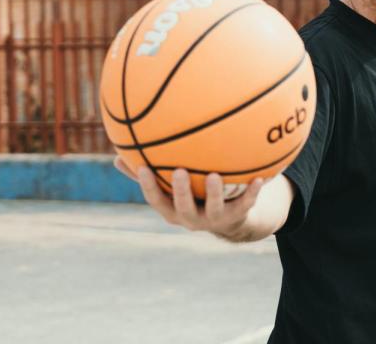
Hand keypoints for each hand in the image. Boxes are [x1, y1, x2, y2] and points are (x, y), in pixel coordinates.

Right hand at [113, 156, 265, 238]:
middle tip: (179, 171)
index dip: (148, 186)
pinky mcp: (237, 217)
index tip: (143, 167)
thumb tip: (116, 155)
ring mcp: (215, 219)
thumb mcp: (169, 188)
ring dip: (214, 193)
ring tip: (213, 175)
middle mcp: (191, 219)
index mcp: (172, 211)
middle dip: (180, 191)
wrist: (229, 220)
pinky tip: (259, 178)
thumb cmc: (192, 196)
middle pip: (182, 208)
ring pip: (214, 209)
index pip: (156, 200)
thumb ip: (146, 173)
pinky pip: (246, 204)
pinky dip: (252, 193)